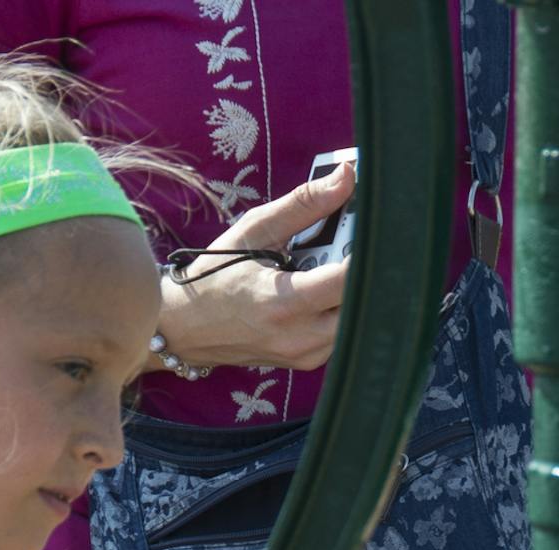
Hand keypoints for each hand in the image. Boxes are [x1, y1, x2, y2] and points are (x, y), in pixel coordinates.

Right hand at [157, 163, 353, 372]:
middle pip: (363, 301)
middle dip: (364, 269)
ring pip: (358, 319)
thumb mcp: (254, 231)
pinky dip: (341, 307)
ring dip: (352, 289)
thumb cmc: (215, 275)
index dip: (369, 251)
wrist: (184, 327)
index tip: (374, 228)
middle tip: (350, 243)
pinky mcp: (308, 362)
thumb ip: (304, 204)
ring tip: (327, 267)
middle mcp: (299, 337)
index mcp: (283, 302)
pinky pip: (343, 332)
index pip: (349, 279)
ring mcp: (306, 355)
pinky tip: (321, 289)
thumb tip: (347, 177)